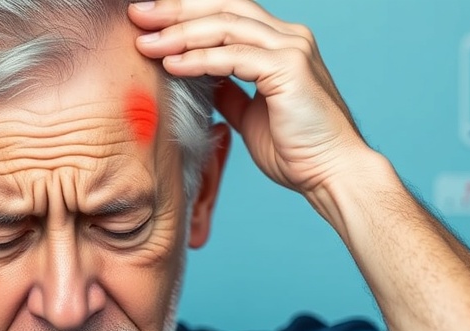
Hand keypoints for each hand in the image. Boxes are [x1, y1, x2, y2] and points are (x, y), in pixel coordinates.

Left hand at [129, 0, 371, 194]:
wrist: (332, 175)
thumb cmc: (296, 151)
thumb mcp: (250, 114)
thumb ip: (229, 90)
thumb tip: (201, 79)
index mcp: (280, 44)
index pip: (227, 13)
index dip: (186, 12)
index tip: (149, 20)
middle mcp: (289, 38)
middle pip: (223, 7)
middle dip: (176, 9)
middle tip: (137, 14)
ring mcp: (292, 50)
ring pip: (225, 26)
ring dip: (180, 33)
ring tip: (146, 42)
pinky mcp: (289, 69)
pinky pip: (233, 57)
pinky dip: (198, 59)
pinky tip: (171, 64)